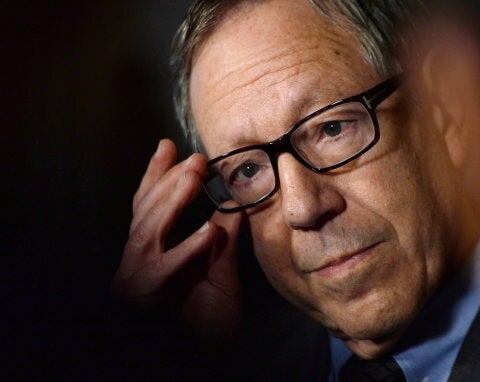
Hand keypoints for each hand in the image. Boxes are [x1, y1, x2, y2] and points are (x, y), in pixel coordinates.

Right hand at [112, 139, 242, 342]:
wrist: (204, 360)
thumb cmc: (208, 323)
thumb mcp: (220, 272)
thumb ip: (223, 241)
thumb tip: (235, 206)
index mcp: (154, 254)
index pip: (150, 207)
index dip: (156, 176)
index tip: (168, 147)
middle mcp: (139, 263)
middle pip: (145, 213)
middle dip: (167, 181)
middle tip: (192, 158)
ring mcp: (137, 280)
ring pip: (148, 232)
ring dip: (172, 202)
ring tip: (193, 175)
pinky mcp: (146, 298)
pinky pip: (165, 271)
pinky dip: (186, 250)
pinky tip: (208, 232)